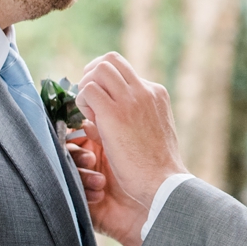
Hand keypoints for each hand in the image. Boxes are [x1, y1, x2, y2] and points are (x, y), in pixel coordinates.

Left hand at [75, 52, 188, 245]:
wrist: (165, 185)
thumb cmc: (156, 169)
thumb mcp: (152, 132)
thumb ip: (134, 117)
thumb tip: (102, 114)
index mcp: (156, 94)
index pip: (124, 71)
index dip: (106, 83)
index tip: (100, 103)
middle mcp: (145, 91)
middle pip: (111, 59)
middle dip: (92, 74)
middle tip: (87, 99)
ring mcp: (131, 100)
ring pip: (99, 68)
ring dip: (86, 86)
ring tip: (88, 112)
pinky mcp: (115, 114)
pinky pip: (88, 89)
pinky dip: (82, 101)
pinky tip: (88, 122)